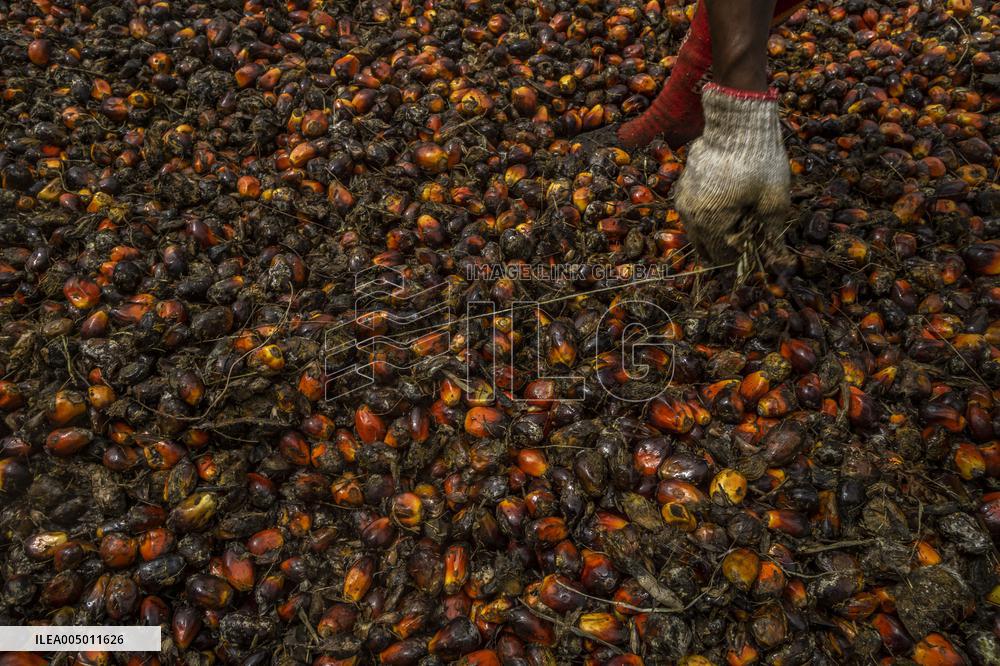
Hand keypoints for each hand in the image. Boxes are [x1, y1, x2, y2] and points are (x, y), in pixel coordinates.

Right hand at [674, 83, 792, 270]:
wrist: (736, 121)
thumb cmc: (759, 160)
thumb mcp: (774, 200)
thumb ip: (773, 236)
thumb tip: (781, 266)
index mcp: (710, 225)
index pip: (724, 259)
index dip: (744, 259)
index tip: (760, 248)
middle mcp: (690, 217)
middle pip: (706, 250)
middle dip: (728, 250)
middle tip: (751, 238)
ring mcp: (683, 202)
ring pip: (698, 233)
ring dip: (717, 234)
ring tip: (742, 219)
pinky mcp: (682, 187)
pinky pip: (694, 214)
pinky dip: (709, 217)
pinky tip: (728, 203)